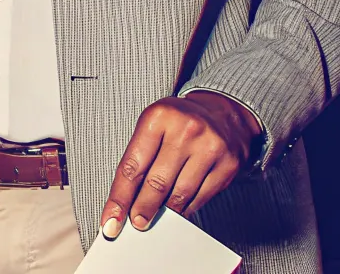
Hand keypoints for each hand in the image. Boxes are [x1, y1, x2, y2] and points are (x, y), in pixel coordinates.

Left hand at [102, 93, 261, 237]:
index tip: (111, 220)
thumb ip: (139, 158)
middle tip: (135, 224)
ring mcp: (210, 147)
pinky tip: (176, 212)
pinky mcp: (228, 164)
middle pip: (156, 182)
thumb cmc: (179, 122)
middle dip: (141, 209)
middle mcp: (185, 130)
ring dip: (163, 213)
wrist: (223, 113)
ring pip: (179, 194)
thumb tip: (126, 200)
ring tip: (152, 220)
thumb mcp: (153, 126)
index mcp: (158, 117)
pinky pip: (201, 196)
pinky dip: (185, 209)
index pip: (132, 166)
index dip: (119, 197)